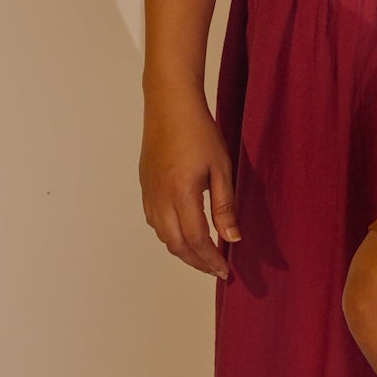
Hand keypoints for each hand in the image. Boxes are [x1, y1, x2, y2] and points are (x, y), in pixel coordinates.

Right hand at [140, 85, 239, 278]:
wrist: (170, 105)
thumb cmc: (200, 131)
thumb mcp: (221, 168)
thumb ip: (225, 206)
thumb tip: (232, 238)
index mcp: (181, 194)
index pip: (196, 240)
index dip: (211, 260)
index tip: (224, 271)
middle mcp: (160, 198)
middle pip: (176, 245)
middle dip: (196, 262)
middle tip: (215, 269)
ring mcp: (149, 193)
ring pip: (162, 235)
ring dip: (182, 250)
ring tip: (203, 255)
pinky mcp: (145, 186)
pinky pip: (154, 221)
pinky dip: (169, 235)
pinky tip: (184, 232)